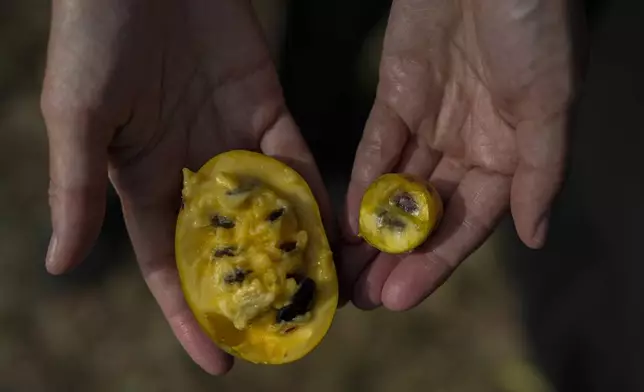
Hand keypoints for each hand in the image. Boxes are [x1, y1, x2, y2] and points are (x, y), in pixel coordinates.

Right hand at [42, 0, 331, 374]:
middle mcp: (191, 169)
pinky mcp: (265, 105)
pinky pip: (293, 159)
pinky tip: (331, 230)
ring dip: (292, 249)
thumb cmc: (94, 36)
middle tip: (287, 334)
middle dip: (253, 289)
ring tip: (321, 295)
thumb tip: (60, 265)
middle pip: (228, 245)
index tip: (218, 361)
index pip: (169, 265)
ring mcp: (230, 139)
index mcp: (141, 181)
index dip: (190, 314)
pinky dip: (311, 193)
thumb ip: (75, 189)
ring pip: (268, 209)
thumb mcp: (77, 116)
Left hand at [341, 0, 577, 309]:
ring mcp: (431, 121)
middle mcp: (469, 145)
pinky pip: (377, 147)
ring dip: (372, 230)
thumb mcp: (549, 101)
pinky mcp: (396, 95)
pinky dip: (362, 181)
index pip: (469, 223)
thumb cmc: (532, 26)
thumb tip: (534, 237)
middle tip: (364, 298)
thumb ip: (539, 171)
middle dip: (397, 256)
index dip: (436, 263)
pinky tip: (344, 218)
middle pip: (428, 214)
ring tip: (346, 271)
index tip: (400, 298)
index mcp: (509, 153)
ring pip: (397, 188)